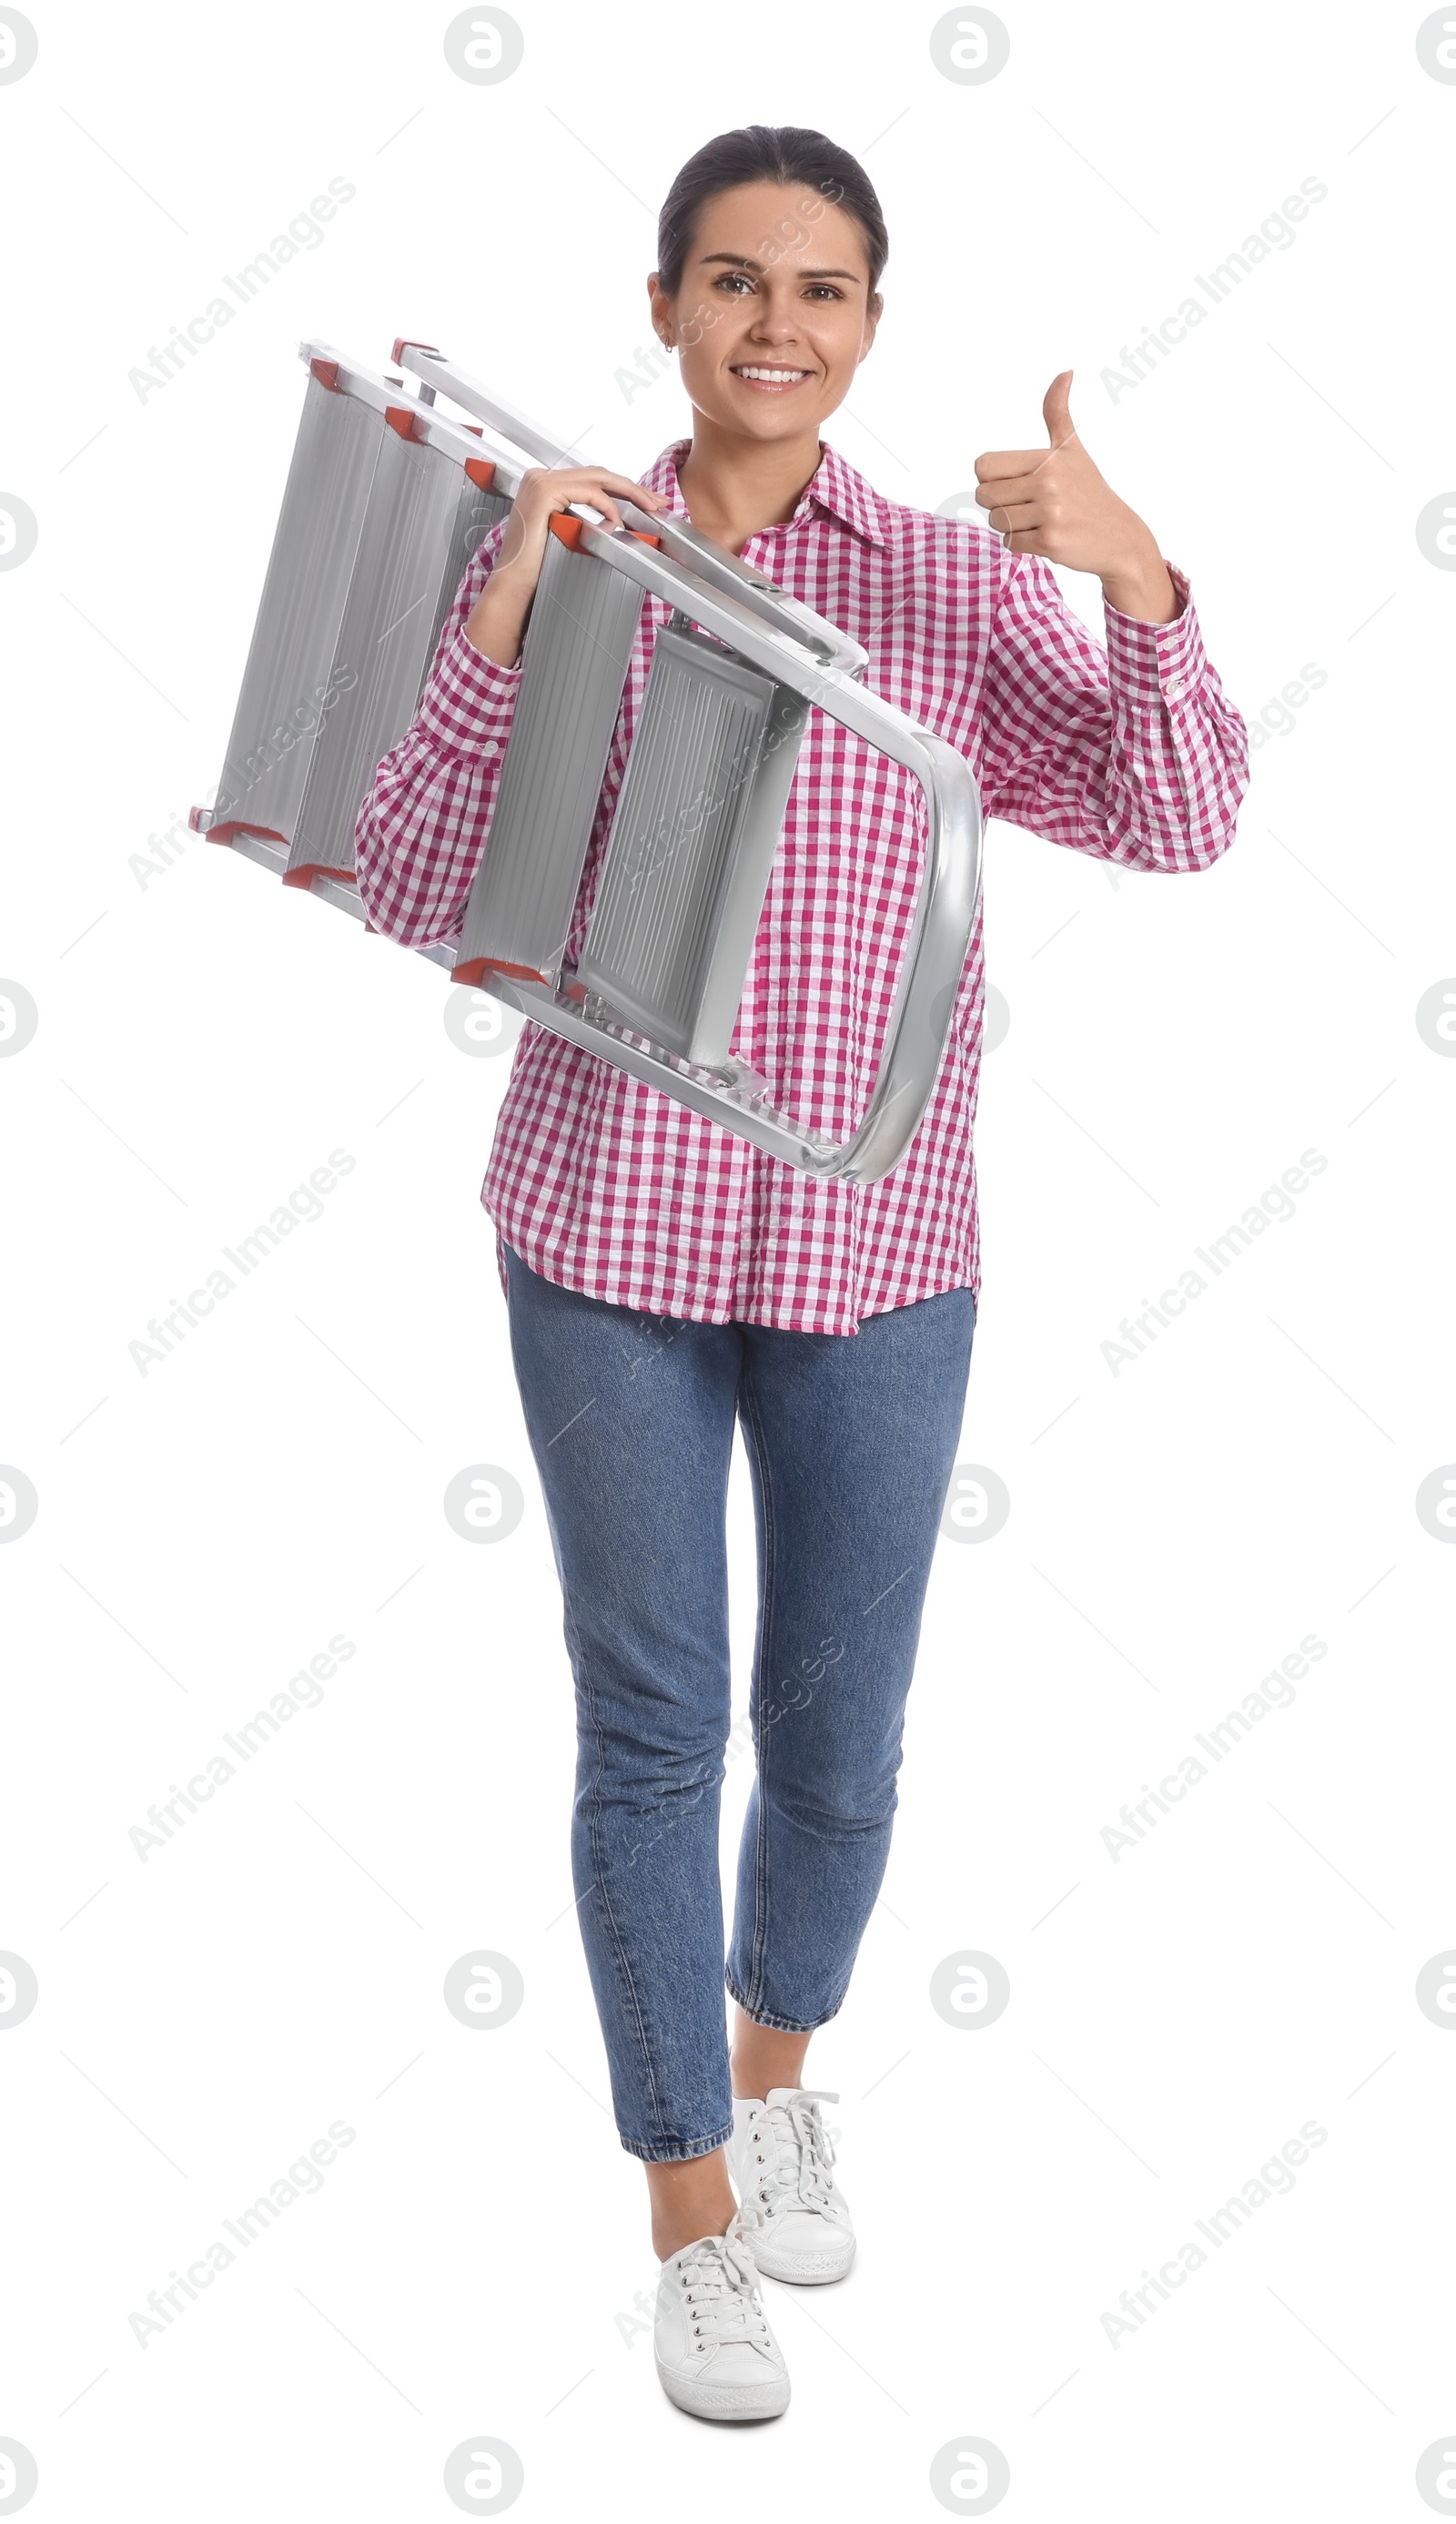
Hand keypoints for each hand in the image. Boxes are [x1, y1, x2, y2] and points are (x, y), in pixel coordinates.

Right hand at [465, 465, 668, 665]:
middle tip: (657, 502)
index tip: (647, 501)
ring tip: (648, 507)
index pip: (591, 479)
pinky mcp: (545, 492)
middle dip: (632, 487)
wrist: (514, 583)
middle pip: (598, 474)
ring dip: (628, 492)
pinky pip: (589, 493)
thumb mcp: (566, 533)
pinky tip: (617, 522)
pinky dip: (607, 507)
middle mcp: (540, 477)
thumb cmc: (537, 566)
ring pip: (597, 478)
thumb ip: (583, 518)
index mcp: (543, 483)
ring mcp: (541, 481)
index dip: (622, 488)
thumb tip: (614, 516)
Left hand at [973, 373, 1177, 623]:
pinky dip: (1020, 544)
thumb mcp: (1072, 449)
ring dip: (1009, 526)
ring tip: (1037, 520)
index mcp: (1048, 458)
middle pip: (985, 496)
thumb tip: (1065, 371)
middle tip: (1026, 505)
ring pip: (996, 521)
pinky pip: (1009, 543)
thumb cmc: (1089, 491)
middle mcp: (1048, 483)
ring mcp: (1050, 513)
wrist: (1119, 536)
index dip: (989, 478)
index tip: (1011, 482)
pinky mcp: (1049, 542)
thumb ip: (1058, 412)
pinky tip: (1043, 536)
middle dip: (998, 504)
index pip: (983, 466)